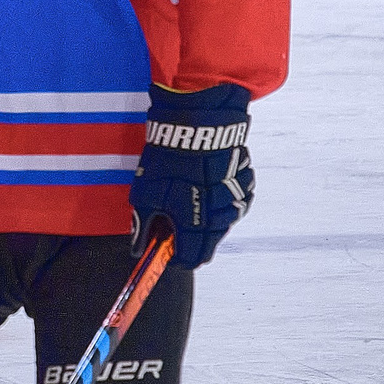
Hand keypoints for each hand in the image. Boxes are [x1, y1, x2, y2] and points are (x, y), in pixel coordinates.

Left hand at [127, 84, 253, 268]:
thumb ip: (143, 225)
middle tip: (180, 231)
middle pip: (210, 244)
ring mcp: (235, 198)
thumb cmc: (167, 159)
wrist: (194, 123)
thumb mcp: (144, 194)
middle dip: (194, 242)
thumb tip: (138, 248)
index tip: (171, 256)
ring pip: (225, 223)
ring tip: (194, 201)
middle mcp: (217, 215)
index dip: (179, 260)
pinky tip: (213, 187)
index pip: (191, 257)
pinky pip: (238, 201)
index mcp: (192, 222)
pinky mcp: (245, 181)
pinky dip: (226, 199)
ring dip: (211, 220)